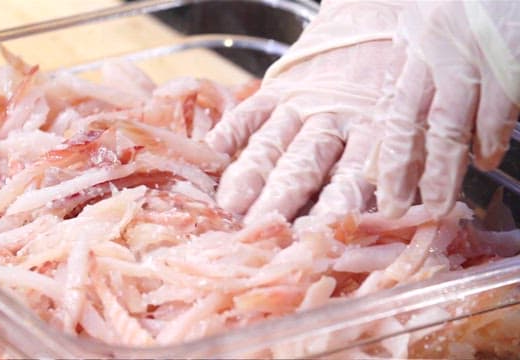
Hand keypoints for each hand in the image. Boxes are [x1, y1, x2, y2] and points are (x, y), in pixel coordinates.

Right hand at [205, 0, 402, 222]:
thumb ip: (410, 167)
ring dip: (251, 175)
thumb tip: (405, 216)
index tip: (312, 241)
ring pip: (273, 144)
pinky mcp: (278, 88)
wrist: (384, 19)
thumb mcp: (417, 124)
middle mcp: (333, 123)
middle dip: (280, 202)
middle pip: (303, 168)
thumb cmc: (403, 85)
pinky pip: (250, 111)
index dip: (330, 213)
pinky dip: (230, 131)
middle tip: (259, 231)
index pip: (349, 182)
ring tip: (230, 205)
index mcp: (375, 136)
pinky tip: (211, 154)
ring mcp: (301, 105)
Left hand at [366, 1, 519, 217]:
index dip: (384, 147)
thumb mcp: (436, 24)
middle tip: (395, 207)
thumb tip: (404, 117)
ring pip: (447, 125)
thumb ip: (422, 64)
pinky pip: (495, 111)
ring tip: (438, 202)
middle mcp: (435, 51)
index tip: (375, 183)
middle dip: (400, 169)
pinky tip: (484, 160)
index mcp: (416, 42)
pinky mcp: (510, 58)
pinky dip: (488, 140)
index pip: (391, 105)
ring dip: (442, 169)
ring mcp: (473, 56)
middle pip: (409, 120)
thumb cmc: (477, 0)